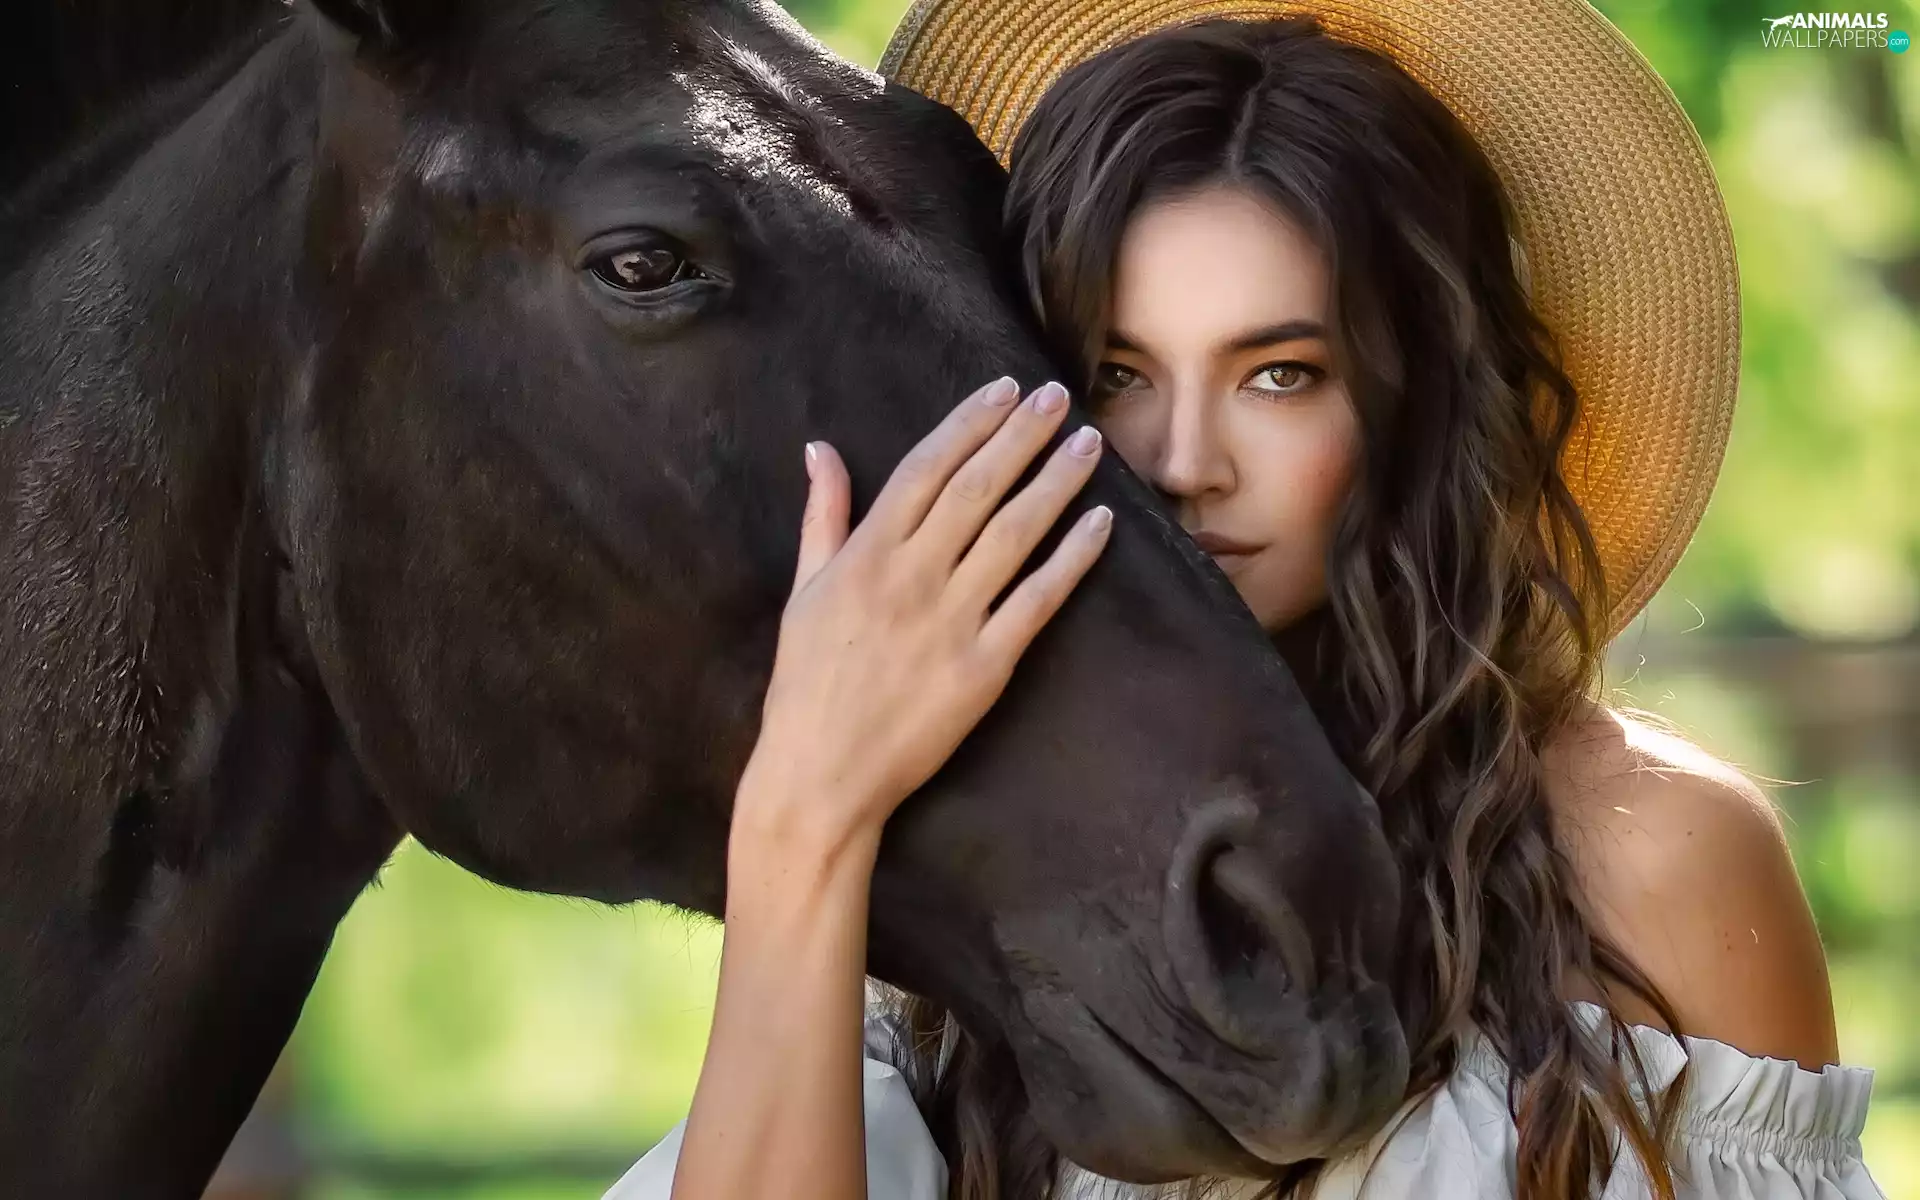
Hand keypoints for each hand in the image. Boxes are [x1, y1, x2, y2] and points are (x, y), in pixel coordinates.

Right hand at [735, 376, 1111, 865]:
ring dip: (1055, 483)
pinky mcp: (985, 666)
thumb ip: (822, 517)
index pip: (926, 467)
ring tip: (1088, 445)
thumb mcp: (803, 592)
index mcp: (866, 554)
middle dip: (1022, 436)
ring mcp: (952, 621)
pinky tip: (1099, 525)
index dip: (970, 422)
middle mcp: (912, 576)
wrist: (821, 776)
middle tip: (1058, 397)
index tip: (1006, 389)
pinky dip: (1071, 559)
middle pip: (978, 488)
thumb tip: (820, 448)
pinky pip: (1037, 601)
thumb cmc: (806, 685)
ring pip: (1014, 534)